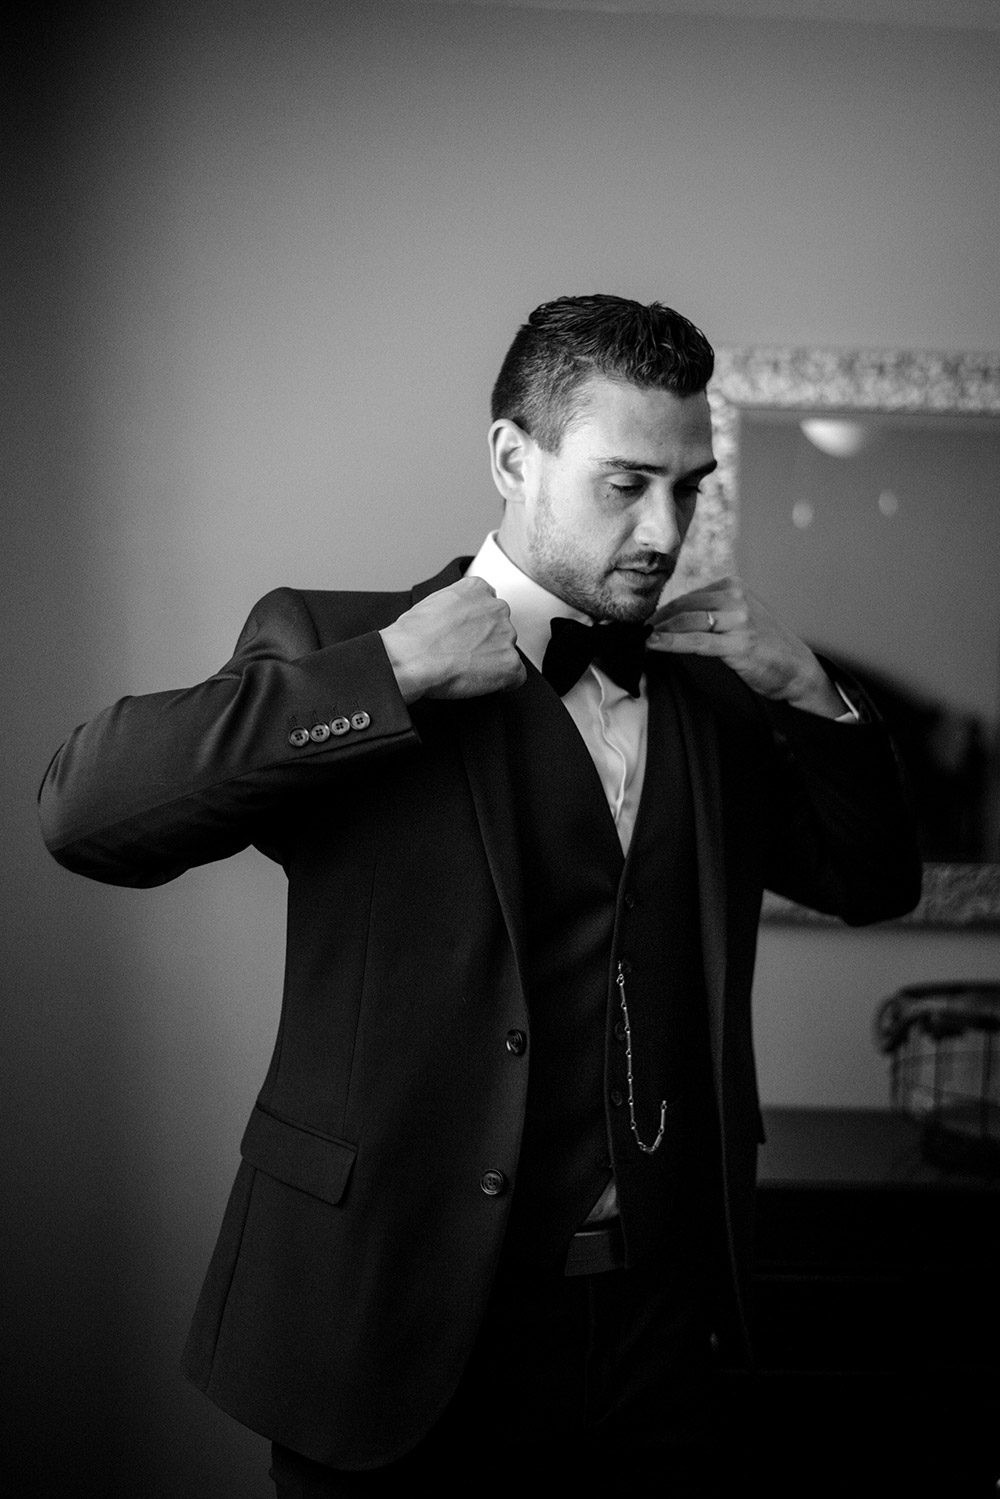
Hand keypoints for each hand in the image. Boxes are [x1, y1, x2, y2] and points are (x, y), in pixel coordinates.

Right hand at [379, 577, 526, 703]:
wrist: (410, 658)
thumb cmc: (412, 635)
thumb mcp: (431, 602)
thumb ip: (454, 605)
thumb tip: (455, 620)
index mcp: (477, 589)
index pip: (489, 604)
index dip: (478, 624)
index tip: (469, 635)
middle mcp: (497, 608)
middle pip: (501, 628)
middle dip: (487, 642)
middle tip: (464, 655)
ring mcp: (506, 635)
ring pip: (507, 651)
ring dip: (493, 661)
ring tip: (466, 669)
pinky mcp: (509, 663)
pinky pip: (516, 676)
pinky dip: (503, 683)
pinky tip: (481, 683)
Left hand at [648, 576, 844, 716]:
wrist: (798, 669)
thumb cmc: (766, 646)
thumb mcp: (739, 618)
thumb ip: (712, 613)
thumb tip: (672, 620)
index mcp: (734, 586)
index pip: (687, 597)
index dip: (661, 613)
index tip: (643, 626)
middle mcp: (736, 597)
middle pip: (682, 608)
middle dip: (655, 622)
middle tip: (632, 635)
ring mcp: (738, 619)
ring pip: (686, 622)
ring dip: (658, 633)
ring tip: (638, 642)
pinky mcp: (739, 643)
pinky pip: (696, 642)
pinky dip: (670, 643)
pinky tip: (653, 646)